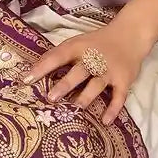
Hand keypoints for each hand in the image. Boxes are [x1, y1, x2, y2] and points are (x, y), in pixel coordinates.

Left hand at [21, 22, 151, 124]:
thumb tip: (31, 70)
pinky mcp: (123, 81)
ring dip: (86, 97)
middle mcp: (94, 59)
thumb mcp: (76, 43)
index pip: (58, 56)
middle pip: (78, 72)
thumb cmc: (96, 43)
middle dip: (65, 85)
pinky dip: (113, 109)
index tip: (26, 80)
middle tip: (51, 97)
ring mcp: (109, 71)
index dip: (42, 68)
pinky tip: (105, 121)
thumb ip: (57, 56)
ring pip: (97, 85)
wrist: (130, 36)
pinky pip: (119, 97)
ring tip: (75, 109)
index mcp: (78, 48)